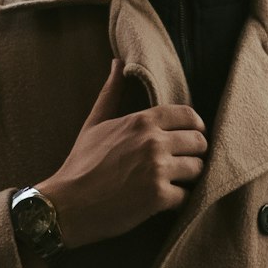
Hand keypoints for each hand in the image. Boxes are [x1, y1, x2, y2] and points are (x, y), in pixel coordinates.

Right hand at [36, 60, 206, 249]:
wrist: (68, 205)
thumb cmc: (81, 164)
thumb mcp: (94, 123)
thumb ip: (111, 93)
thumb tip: (117, 62)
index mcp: (141, 121)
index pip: (189, 116)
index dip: (195, 127)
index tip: (191, 138)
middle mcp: (153, 142)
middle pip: (199, 142)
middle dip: (193, 153)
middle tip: (181, 163)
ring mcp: (157, 169)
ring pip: (197, 169)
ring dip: (187, 177)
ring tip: (171, 181)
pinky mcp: (159, 197)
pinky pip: (186, 196)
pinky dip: (177, 200)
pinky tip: (162, 200)